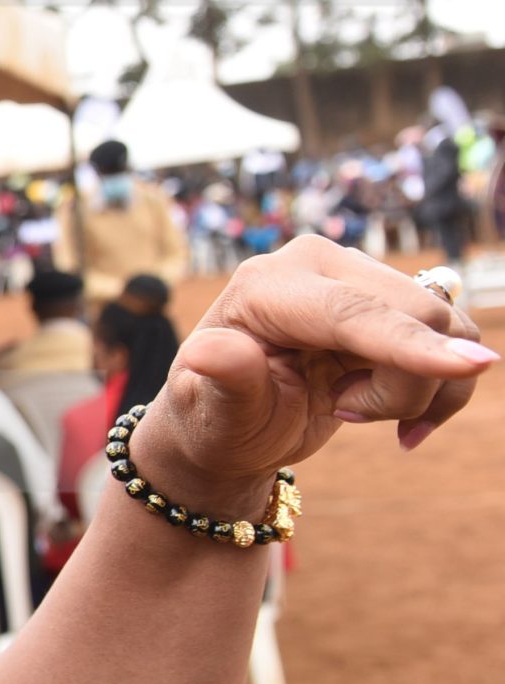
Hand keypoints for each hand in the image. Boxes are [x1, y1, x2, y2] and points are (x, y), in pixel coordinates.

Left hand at [133, 237, 495, 508]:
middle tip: (340, 413)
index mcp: (267, 284)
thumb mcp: (211, 410)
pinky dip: (439, 389)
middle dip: (398, 388)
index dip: (412, 345)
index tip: (475, 367)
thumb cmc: (216, 417)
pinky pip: (456, 338)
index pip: (353, 313)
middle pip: (416, 318)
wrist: (236, 420)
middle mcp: (319, 262)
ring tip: (350, 407)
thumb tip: (209, 351)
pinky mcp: (392, 298)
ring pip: (447, 329)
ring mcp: (361, 275)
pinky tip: (393, 415)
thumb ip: (223, 380)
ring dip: (417, 390)